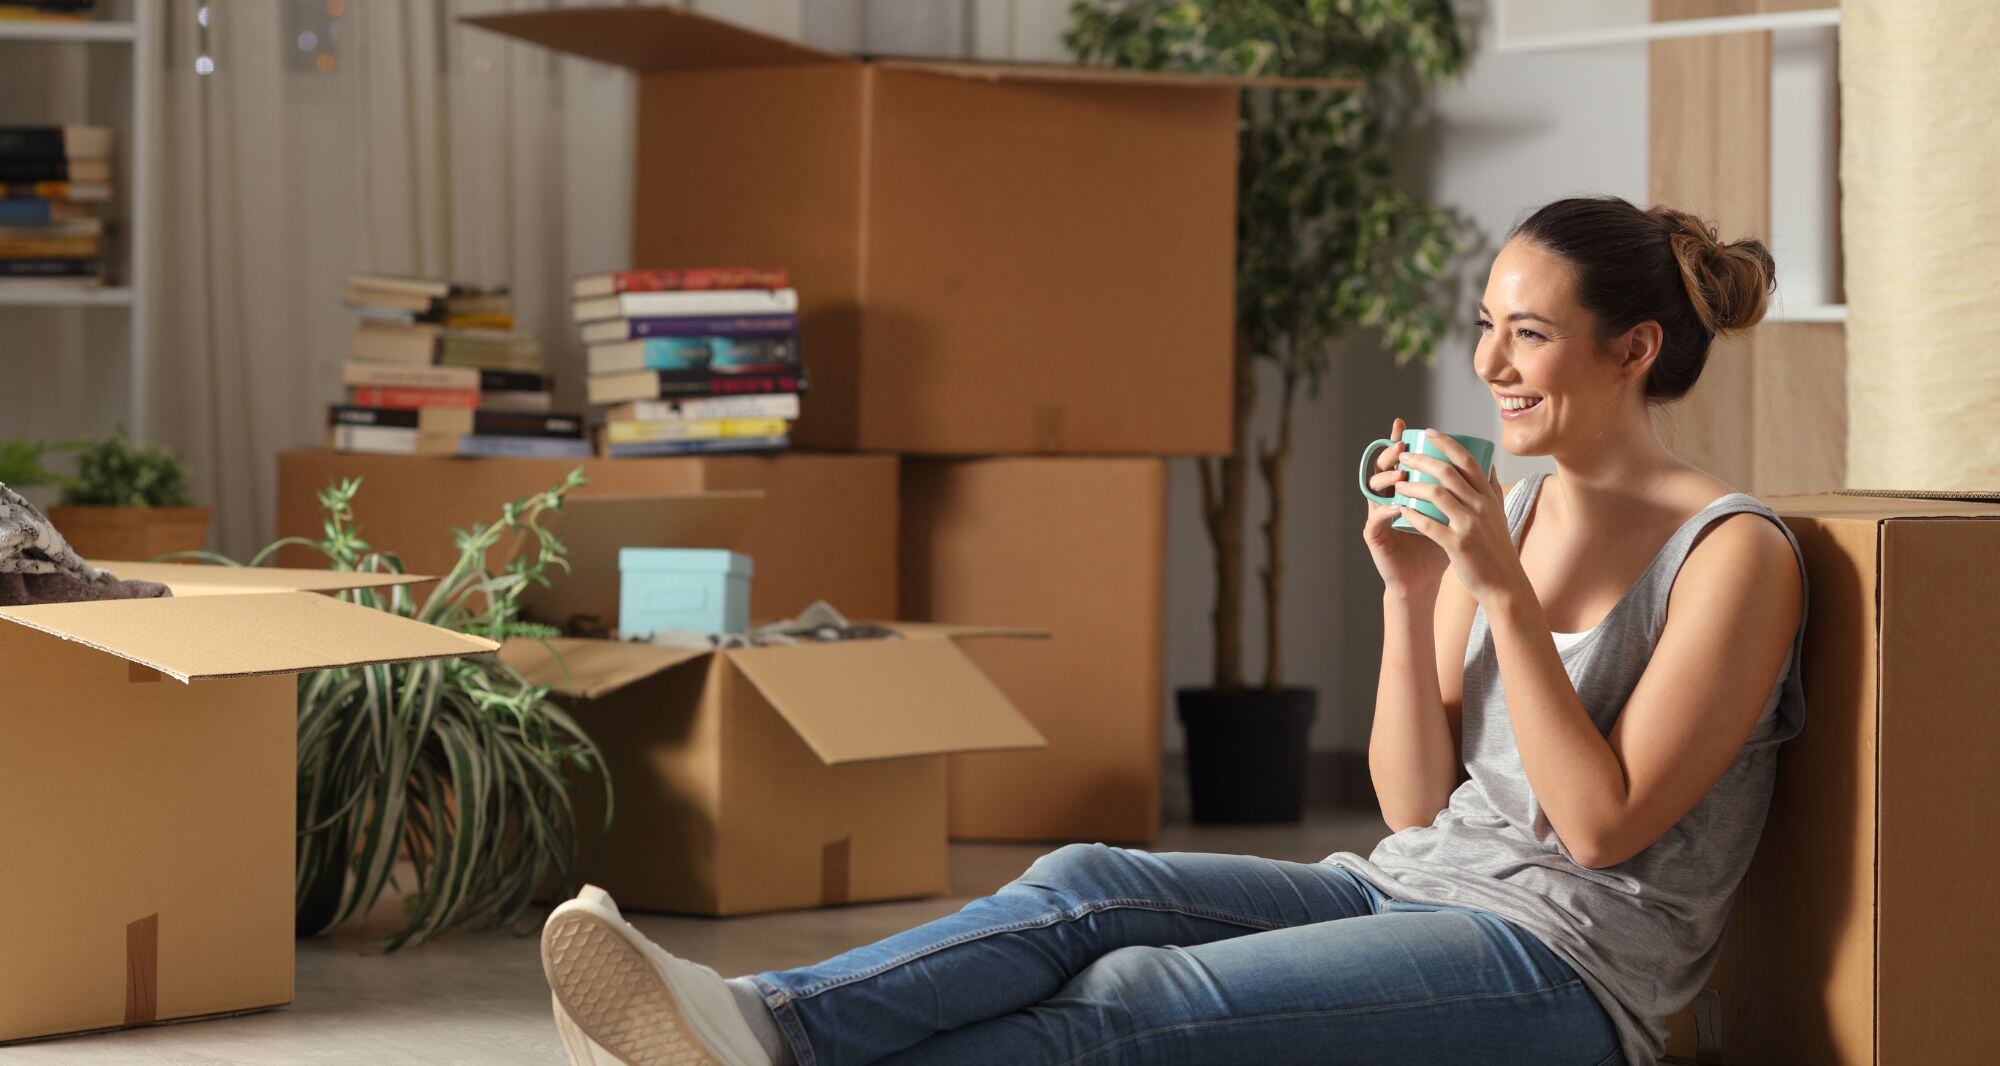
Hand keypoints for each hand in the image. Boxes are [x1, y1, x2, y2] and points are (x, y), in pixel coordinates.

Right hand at [1362, 417, 1448, 595]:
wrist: (1423, 581)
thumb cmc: (1439, 547)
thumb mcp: (1453, 515)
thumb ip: (1464, 491)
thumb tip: (1488, 465)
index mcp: (1404, 490)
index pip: (1401, 460)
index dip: (1399, 441)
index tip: (1407, 426)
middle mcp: (1387, 498)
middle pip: (1383, 468)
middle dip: (1391, 454)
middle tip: (1402, 446)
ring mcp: (1378, 515)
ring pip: (1373, 489)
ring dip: (1387, 480)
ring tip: (1402, 476)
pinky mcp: (1374, 536)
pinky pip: (1376, 518)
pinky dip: (1386, 511)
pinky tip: (1398, 506)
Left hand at [1392, 429, 1527, 603]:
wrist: (1504, 583)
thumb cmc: (1496, 547)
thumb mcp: (1499, 513)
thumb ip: (1491, 488)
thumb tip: (1487, 463)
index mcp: (1489, 495)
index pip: (1467, 459)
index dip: (1447, 442)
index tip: (1429, 432)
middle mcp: (1481, 506)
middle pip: (1447, 472)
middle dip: (1421, 459)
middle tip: (1404, 456)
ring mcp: (1470, 524)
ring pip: (1435, 494)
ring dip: (1412, 485)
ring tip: (1397, 483)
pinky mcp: (1457, 544)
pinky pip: (1429, 524)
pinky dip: (1412, 514)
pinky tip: (1400, 509)